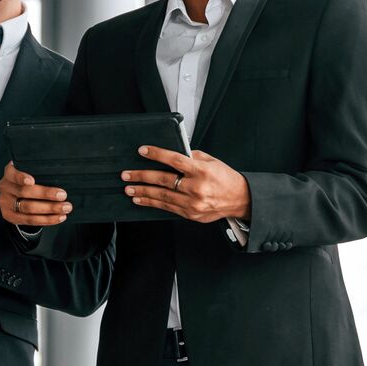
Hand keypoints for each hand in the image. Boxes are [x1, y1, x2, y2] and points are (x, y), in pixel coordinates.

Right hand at [0, 162, 71, 227]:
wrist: (15, 194)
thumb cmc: (28, 180)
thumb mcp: (30, 172)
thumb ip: (40, 173)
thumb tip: (61, 176)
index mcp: (9, 173)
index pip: (13, 175)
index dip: (21, 178)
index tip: (32, 181)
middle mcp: (5, 187)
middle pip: (24, 192)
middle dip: (46, 194)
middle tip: (62, 195)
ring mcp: (5, 203)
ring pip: (28, 208)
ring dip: (49, 209)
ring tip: (64, 208)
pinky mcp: (10, 216)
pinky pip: (29, 220)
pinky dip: (46, 220)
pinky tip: (58, 217)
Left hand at [121, 145, 249, 223]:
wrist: (240, 199)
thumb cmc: (225, 178)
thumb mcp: (212, 161)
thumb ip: (192, 157)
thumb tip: (171, 153)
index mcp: (202, 171)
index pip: (175, 160)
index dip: (157, 154)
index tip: (143, 151)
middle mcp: (197, 188)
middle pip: (164, 180)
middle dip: (142, 176)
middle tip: (126, 174)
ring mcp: (193, 204)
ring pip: (162, 197)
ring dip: (143, 192)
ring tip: (128, 188)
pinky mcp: (190, 214)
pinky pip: (167, 208)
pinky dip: (152, 203)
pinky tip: (141, 199)